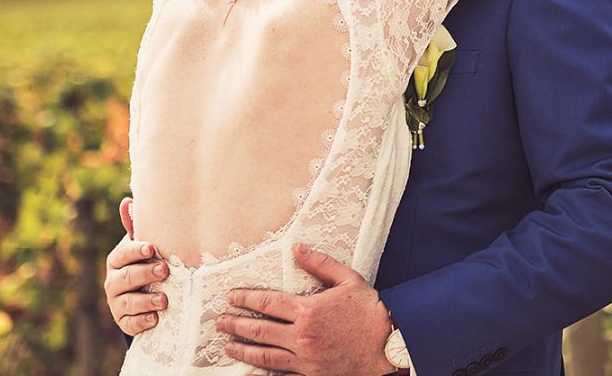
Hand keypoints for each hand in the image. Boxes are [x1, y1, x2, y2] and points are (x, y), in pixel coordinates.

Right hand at [105, 197, 168, 334]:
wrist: (142, 296)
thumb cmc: (145, 263)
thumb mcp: (142, 246)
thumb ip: (137, 227)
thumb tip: (127, 200)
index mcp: (118, 260)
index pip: (123, 254)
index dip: (135, 251)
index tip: (151, 248)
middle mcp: (113, 281)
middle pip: (126, 277)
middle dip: (145, 274)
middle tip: (164, 270)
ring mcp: (117, 302)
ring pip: (128, 302)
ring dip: (146, 300)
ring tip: (165, 300)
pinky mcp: (124, 321)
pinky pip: (130, 323)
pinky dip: (142, 321)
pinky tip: (155, 319)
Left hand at [217, 244, 393, 375]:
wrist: (391, 345)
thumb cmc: (372, 311)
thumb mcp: (349, 279)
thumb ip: (321, 263)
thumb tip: (297, 249)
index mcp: (308, 310)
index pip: (267, 303)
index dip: (246, 299)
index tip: (231, 297)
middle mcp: (301, 336)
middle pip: (259, 330)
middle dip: (236, 324)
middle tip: (220, 322)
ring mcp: (305, 359)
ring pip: (264, 356)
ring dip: (242, 351)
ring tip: (227, 346)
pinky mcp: (313, 375)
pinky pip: (281, 375)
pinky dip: (264, 374)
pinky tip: (252, 372)